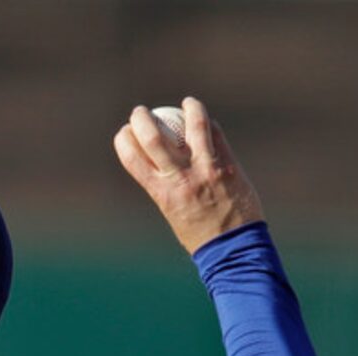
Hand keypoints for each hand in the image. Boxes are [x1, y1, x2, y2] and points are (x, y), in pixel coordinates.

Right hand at [113, 97, 263, 254]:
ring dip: (187, 108)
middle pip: (153, 137)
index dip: (124, 140)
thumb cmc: (200, 236)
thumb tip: (157, 164)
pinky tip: (205, 119)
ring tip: (186, 103)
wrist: (233, 250)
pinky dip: (208, 122)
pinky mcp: (227, 164)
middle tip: (140, 113)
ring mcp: (206, 169)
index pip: (133, 159)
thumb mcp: (173, 213)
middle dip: (141, 119)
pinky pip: (215, 133)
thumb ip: (166, 187)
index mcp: (162, 194)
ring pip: (192, 124)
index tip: (124, 133)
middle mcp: (181, 179)